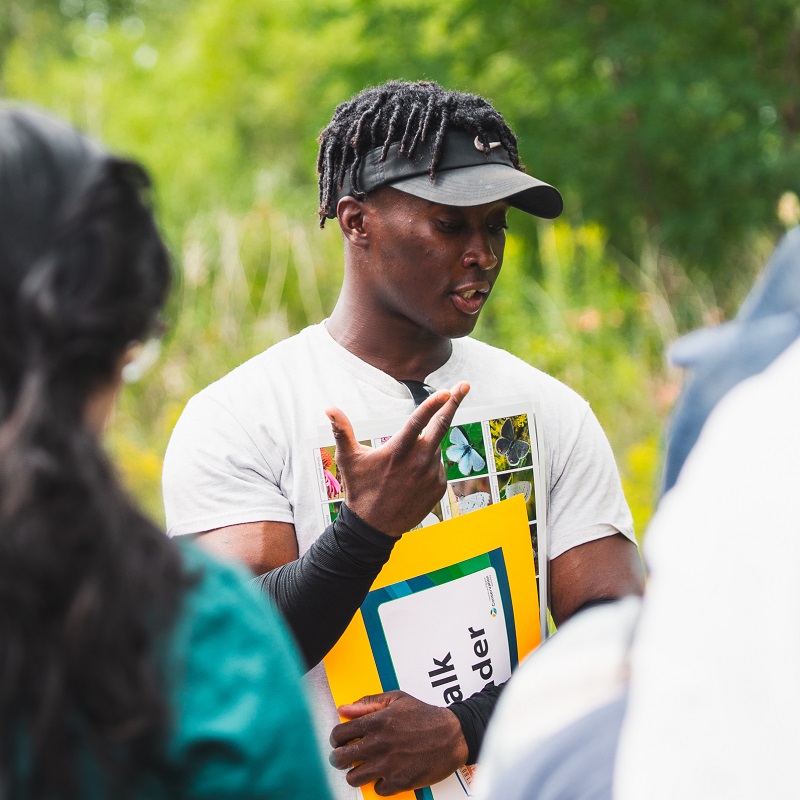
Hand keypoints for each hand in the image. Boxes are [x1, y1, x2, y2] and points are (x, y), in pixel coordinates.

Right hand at [325, 382, 468, 534]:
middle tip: (464, 385)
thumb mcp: (348, 459)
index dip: (433, 404)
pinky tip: (411, 478)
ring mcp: (431, 475)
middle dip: (454, 403)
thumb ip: (342, 430)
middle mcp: (418, 462)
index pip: (418, 421)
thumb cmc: (360, 489)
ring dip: (426, 446)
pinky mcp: (439, 487)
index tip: (447, 390)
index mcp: (398, 451)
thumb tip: (328, 407)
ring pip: (435, 448)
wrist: (374, 528)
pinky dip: (429, 464)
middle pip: (442, 426)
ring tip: (403, 466)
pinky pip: (438, 466)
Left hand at [329, 690, 468, 794]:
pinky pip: (376, 789)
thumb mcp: (397, 699)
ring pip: (354, 777)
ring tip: (362, 767)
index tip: (339, 741)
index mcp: (376, 722)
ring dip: (355, 773)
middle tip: (344, 757)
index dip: (335, 739)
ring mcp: (387, 765)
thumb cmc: (425, 716)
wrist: (452, 735)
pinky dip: (378, 783)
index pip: (339, 734)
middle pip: (341, 758)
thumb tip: (344, 709)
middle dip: (338, 758)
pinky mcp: (398, 782)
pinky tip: (384, 773)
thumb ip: (368, 703)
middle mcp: (378, 744)